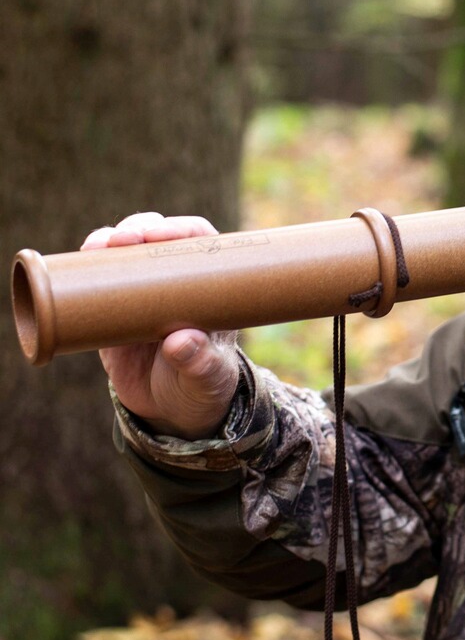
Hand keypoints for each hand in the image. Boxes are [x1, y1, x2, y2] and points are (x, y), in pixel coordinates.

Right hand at [81, 213, 239, 439]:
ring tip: (97, 246)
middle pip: (159, 237)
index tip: (158, 236)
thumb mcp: (206, 377)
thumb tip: (180, 341)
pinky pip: (99, 280)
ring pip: (126, 252)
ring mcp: (143, 293)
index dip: (179, 229)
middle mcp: (176, 280)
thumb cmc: (202, 387)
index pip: (199, 242)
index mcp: (209, 286)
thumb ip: (199, 362)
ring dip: (109, 241)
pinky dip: (87, 267)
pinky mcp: (114, 310)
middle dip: (139, 229)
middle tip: (124, 239)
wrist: (172, 411)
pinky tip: (79, 259)